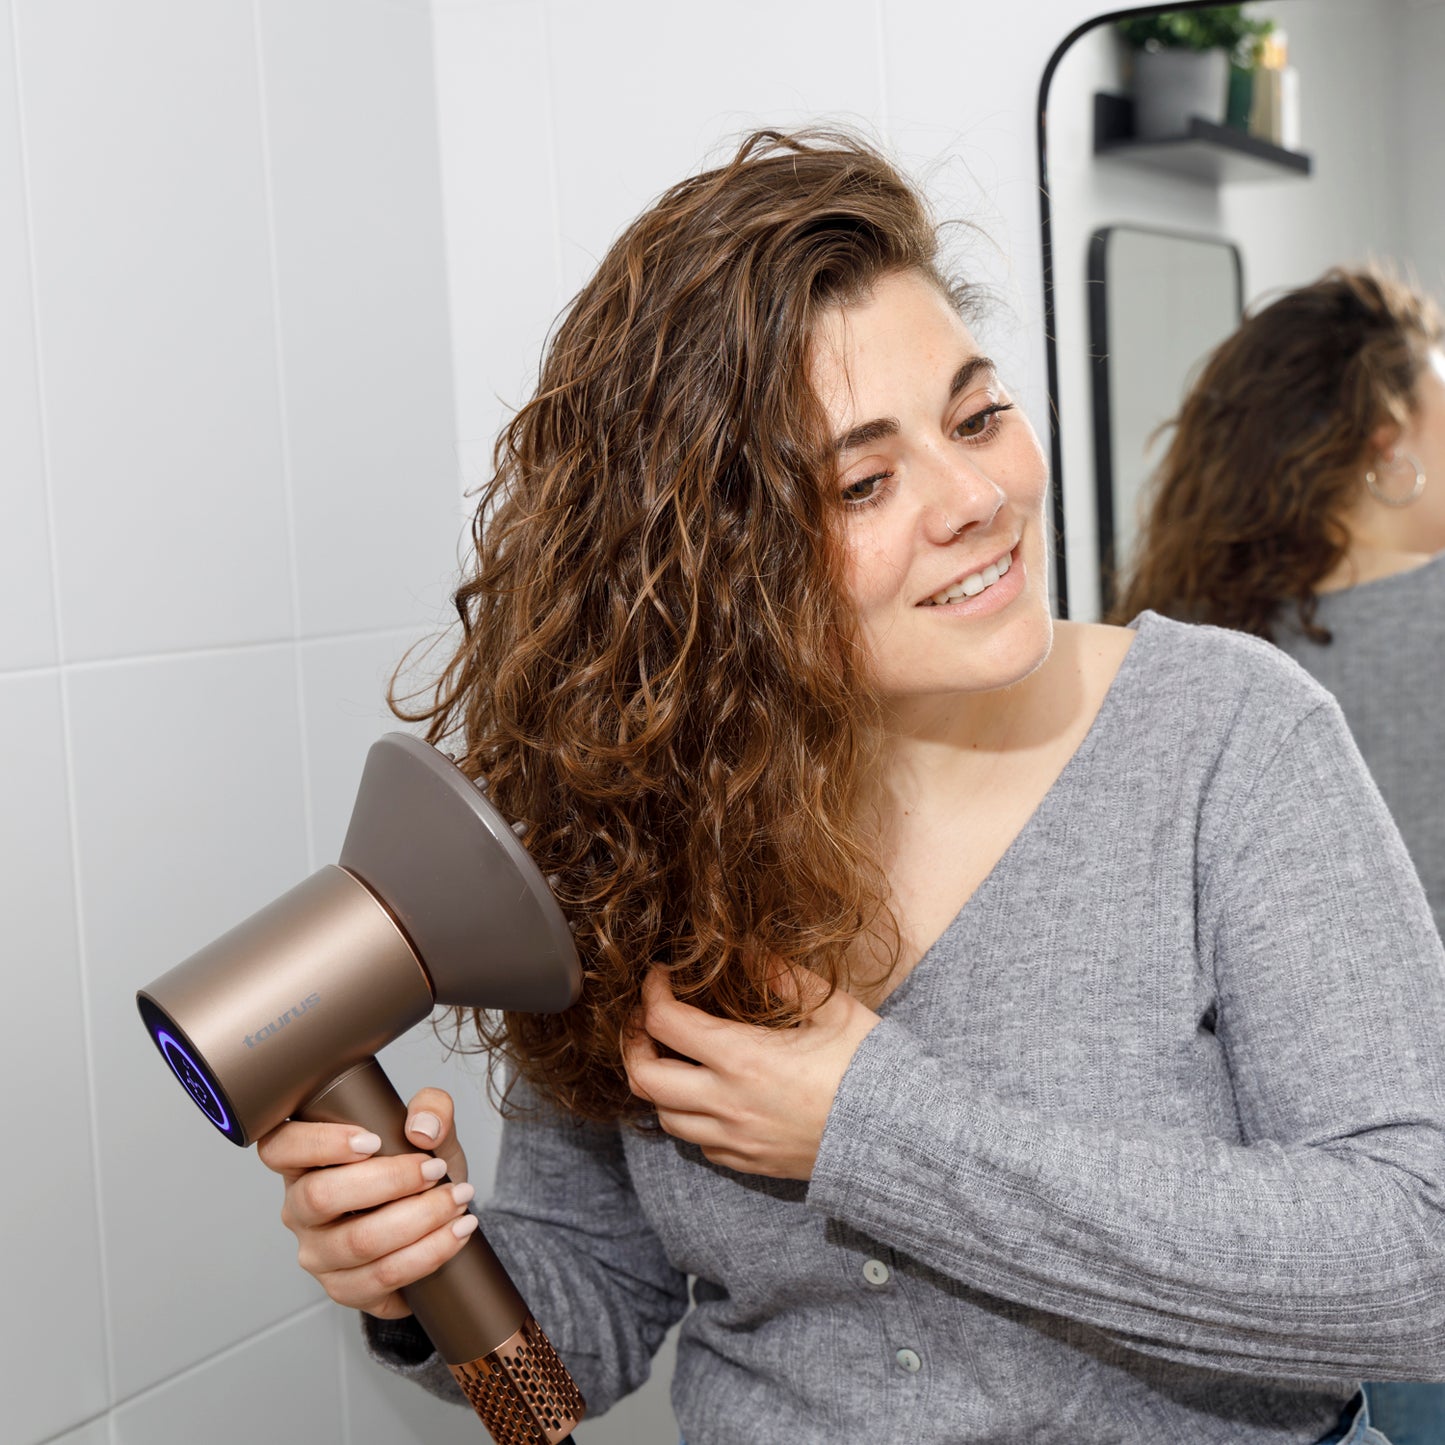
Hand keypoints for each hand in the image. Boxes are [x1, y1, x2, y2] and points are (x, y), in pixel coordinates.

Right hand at [256, 1087, 475, 1319]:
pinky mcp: (344, 1289)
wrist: (434, 1220)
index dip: (320, 1143)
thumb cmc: (416, 1169)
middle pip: (320, 1196)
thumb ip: (431, 1109)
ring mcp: (318, 1254)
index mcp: (303, 1161)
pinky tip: (456, 1232)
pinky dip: (429, 1252)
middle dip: (390, 1180)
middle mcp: (299, 1210)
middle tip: (435, 1169)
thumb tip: (422, 1129)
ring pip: (358, 1241)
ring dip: (419, 1218)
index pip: (281, 1147)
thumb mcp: (429, 1128)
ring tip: (457, 1200)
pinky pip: (383, 1276)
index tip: (373, 1141)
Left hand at [622, 966, 881, 1179]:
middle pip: (644, 1078)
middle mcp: (728, 1104)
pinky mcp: (748, 1164)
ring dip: (659, 1085)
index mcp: (743, 1058)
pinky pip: (698, 1144)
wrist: (902, 1140)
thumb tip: (748, 949)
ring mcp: (735, 1140)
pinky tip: (709, 1096)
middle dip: (634, 1044)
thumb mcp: (832, 1009)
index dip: (651, 994)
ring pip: (665, 1117)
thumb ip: (783, 976)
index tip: (660, 978)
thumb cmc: (870, 1069)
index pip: (664, 1023)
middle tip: (646, 1021)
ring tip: (675, 1058)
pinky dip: (690, 1118)